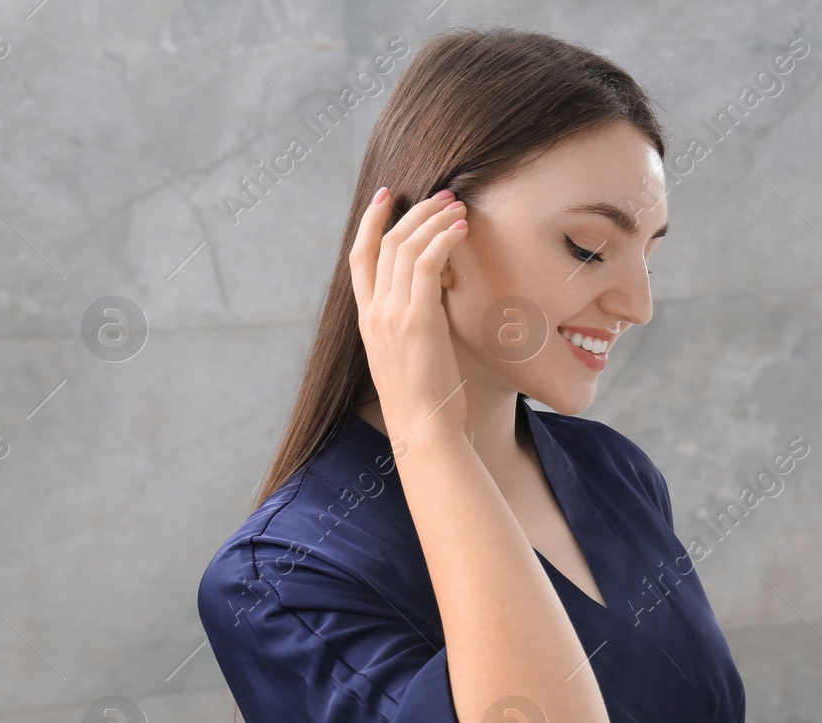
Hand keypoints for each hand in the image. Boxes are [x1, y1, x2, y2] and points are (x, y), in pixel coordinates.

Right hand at [348, 186, 470, 437]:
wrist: (423, 430)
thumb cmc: (425, 403)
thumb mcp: (409, 357)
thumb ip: (412, 326)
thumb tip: (434, 304)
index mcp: (367, 320)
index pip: (360, 257)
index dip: (371, 221)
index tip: (386, 195)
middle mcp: (374, 312)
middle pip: (385, 243)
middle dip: (414, 211)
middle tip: (442, 193)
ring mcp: (391, 314)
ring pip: (406, 246)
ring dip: (433, 218)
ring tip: (458, 204)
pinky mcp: (417, 320)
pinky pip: (427, 264)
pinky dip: (443, 239)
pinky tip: (461, 228)